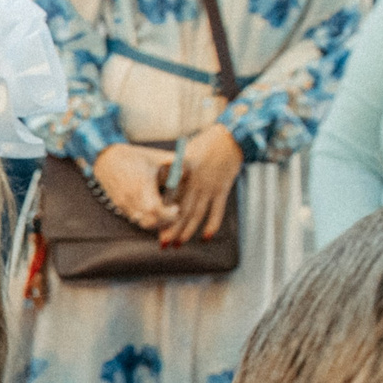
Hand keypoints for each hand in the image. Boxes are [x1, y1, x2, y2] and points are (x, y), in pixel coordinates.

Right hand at [89, 142, 178, 232]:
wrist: (106, 159)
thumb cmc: (134, 157)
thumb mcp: (155, 157)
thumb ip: (174, 163)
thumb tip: (188, 171)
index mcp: (141, 184)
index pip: (156, 209)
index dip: (168, 214)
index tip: (176, 208)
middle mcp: (131, 197)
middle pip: (150, 221)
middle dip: (164, 222)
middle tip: (173, 214)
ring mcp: (123, 203)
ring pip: (142, 222)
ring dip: (155, 221)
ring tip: (164, 211)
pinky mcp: (119, 207)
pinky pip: (135, 218)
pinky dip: (145, 217)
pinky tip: (152, 208)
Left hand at [163, 124, 242, 245]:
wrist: (231, 138)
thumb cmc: (205, 145)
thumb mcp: (184, 154)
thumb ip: (174, 172)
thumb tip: (161, 186)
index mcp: (181, 173)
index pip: (168, 197)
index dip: (160, 213)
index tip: (151, 226)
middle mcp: (193, 182)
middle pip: (180, 210)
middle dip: (171, 229)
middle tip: (163, 244)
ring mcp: (209, 186)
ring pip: (196, 214)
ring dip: (187, 231)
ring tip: (178, 245)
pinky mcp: (222, 189)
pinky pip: (217, 211)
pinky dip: (211, 225)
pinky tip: (205, 237)